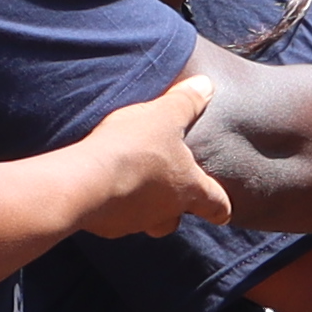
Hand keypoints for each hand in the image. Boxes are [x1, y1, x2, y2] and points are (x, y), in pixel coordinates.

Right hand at [73, 69, 228, 240]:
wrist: (86, 182)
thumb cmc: (134, 149)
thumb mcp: (164, 115)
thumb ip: (186, 102)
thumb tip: (207, 85)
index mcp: (188, 188)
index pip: (216, 204)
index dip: (222, 208)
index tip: (225, 213)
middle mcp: (166, 212)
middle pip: (176, 219)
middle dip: (174, 209)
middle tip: (166, 192)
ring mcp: (135, 222)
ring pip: (145, 221)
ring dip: (141, 207)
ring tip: (129, 185)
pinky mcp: (106, 226)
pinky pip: (114, 219)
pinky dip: (112, 207)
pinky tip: (101, 188)